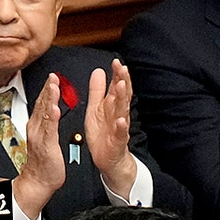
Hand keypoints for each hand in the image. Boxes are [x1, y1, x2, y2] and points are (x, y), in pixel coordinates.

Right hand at [12, 73, 64, 219]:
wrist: (39, 180)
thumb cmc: (44, 162)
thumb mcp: (45, 138)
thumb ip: (47, 123)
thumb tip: (49, 111)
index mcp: (38, 126)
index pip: (43, 103)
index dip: (47, 89)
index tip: (52, 76)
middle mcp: (37, 128)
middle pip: (42, 105)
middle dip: (48, 89)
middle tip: (52, 75)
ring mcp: (40, 136)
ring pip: (45, 114)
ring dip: (49, 99)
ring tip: (53, 86)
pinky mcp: (46, 145)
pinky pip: (49, 129)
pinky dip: (51, 118)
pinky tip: (54, 109)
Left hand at [85, 60, 138, 197]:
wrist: (108, 158)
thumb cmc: (103, 132)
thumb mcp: (96, 108)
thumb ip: (97, 90)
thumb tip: (98, 70)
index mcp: (112, 106)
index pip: (117, 86)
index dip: (117, 74)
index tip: (116, 61)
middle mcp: (118, 114)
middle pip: (122, 95)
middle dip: (122, 81)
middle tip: (122, 68)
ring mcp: (119, 127)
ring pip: (122, 111)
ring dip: (123, 98)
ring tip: (122, 85)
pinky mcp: (117, 141)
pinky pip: (120, 133)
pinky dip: (121, 127)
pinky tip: (121, 120)